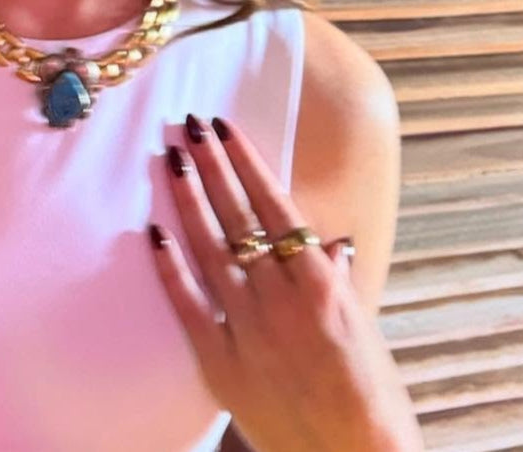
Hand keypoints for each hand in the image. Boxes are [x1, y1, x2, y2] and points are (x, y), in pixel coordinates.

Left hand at [147, 115, 424, 451]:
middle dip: (212, 167)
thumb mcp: (362, 328)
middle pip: (238, 218)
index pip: (277, 206)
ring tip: (170, 161)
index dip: (247, 163)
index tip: (226, 129)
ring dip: (188, 202)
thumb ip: (337, 281)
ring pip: (210, 251)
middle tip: (189, 126)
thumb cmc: (369, 395)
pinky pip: (188, 306)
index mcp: (322, 285)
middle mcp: (283, 300)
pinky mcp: (221, 364)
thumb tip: (328, 243)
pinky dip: (169, 268)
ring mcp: (248, 330)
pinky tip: (153, 233)